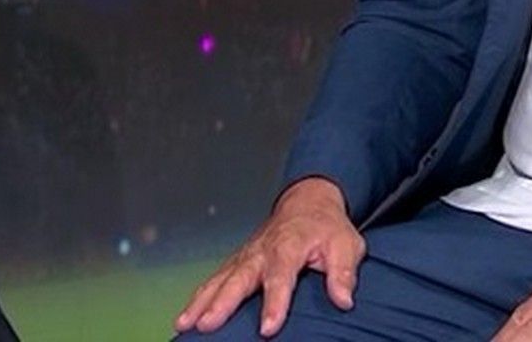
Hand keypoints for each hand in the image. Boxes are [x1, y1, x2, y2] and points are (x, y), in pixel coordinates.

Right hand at [175, 177, 365, 336]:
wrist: (307, 201)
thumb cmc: (326, 226)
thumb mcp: (346, 244)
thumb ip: (343, 272)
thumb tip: (344, 299)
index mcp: (288, 246)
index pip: (280, 278)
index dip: (274, 304)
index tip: (268, 329)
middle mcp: (261, 252)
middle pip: (238, 279)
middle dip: (221, 303)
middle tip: (207, 324)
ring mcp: (246, 256)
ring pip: (220, 279)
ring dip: (201, 301)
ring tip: (186, 323)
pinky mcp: (237, 262)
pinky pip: (215, 280)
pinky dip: (198, 297)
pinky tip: (187, 316)